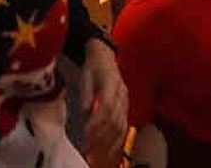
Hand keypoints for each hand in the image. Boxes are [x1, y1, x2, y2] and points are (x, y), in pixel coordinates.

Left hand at [78, 38, 127, 160]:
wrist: (104, 56)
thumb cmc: (92, 67)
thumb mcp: (85, 77)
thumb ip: (86, 95)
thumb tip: (85, 113)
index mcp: (111, 84)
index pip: (106, 107)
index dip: (96, 122)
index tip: (84, 134)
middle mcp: (122, 94)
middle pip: (114, 120)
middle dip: (100, 137)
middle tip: (87, 150)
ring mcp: (126, 101)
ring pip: (120, 125)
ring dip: (108, 142)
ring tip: (96, 154)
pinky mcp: (126, 108)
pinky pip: (124, 127)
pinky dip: (117, 140)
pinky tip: (109, 150)